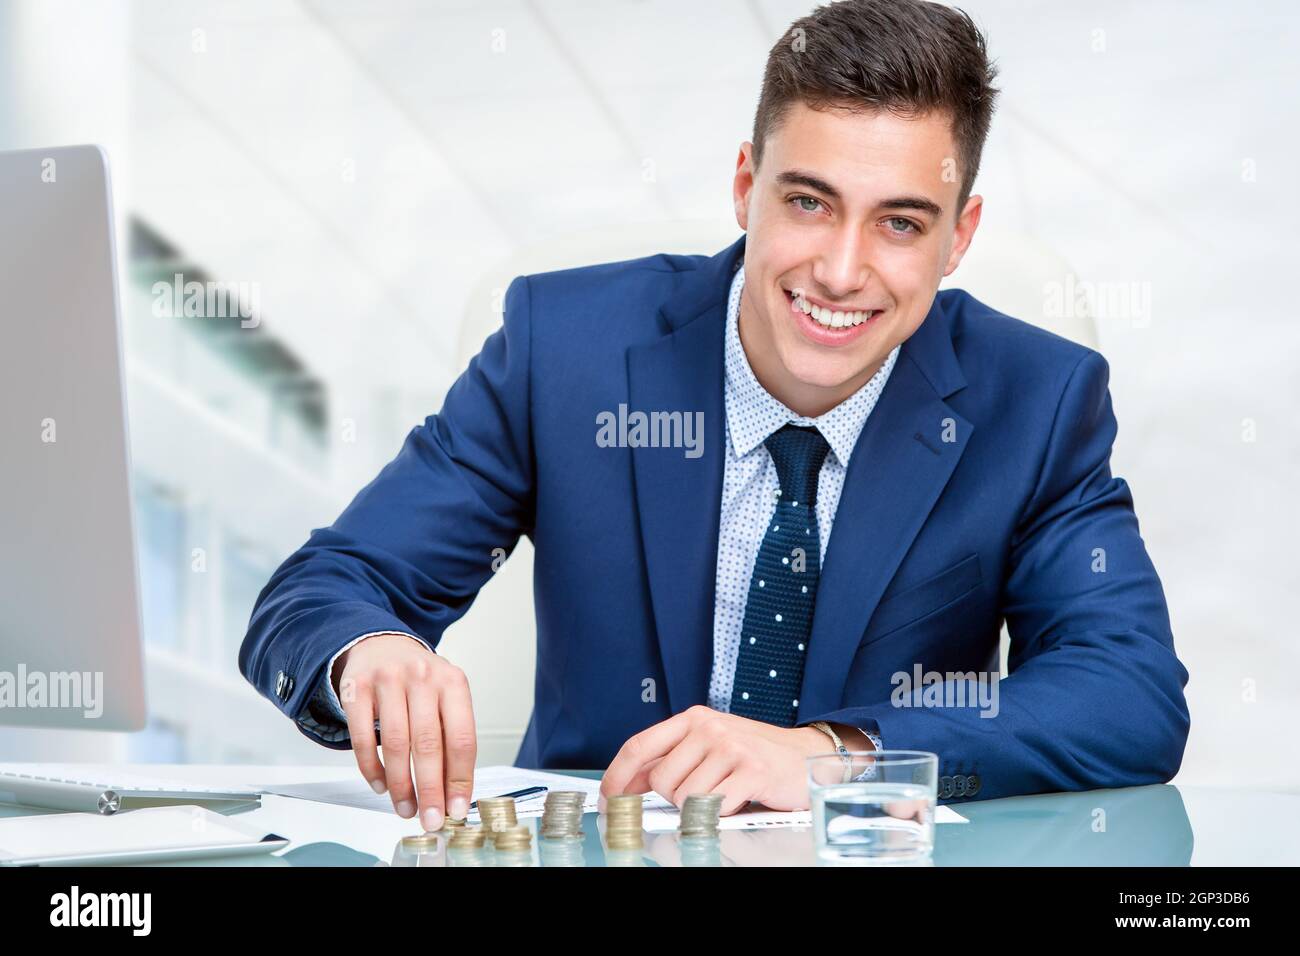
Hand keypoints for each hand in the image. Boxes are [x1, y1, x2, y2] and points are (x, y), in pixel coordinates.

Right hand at [333, 633, 475, 830]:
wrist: (381, 646)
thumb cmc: (419, 682)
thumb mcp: (444, 698)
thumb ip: (450, 738)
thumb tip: (453, 792)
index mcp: (453, 682)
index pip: (462, 738)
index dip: (460, 778)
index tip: (456, 808)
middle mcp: (422, 677)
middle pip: (428, 744)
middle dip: (430, 789)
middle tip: (430, 818)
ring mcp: (388, 680)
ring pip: (395, 744)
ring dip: (400, 785)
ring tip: (405, 808)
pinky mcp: (357, 688)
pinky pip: (362, 737)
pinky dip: (371, 768)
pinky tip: (380, 785)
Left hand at [599, 706, 839, 814]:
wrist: (805, 755)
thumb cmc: (753, 753)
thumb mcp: (707, 746)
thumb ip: (669, 759)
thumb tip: (626, 782)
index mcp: (693, 718)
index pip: (640, 745)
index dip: (618, 775)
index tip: (608, 797)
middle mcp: (709, 727)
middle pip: (661, 781)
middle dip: (675, 797)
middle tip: (703, 792)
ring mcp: (731, 747)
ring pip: (686, 798)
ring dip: (702, 807)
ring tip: (726, 792)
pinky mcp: (751, 770)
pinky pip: (715, 807)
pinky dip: (724, 812)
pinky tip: (740, 798)